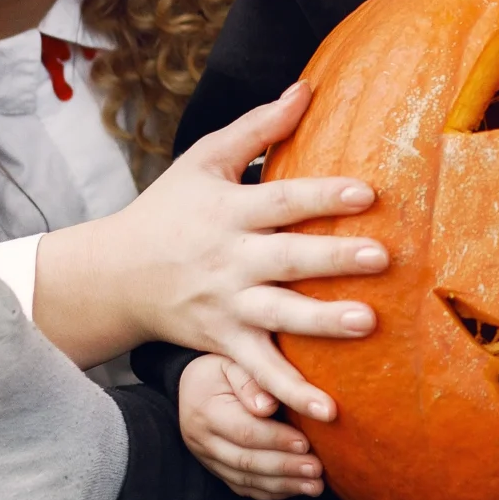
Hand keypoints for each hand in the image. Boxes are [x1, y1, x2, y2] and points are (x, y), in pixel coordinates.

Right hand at [33, 80, 387, 419]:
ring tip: (367, 325)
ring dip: (322, 324)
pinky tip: (324, 412)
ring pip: (279, 317)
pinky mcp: (222, 343)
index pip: (281, 200)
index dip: (322, 196)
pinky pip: (258, 372)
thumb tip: (308, 87)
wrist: (115, 275)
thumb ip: (258, 127)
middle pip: (288, 259)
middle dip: (334, 261)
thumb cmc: (169, 209)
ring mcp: (226, 306)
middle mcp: (229, 259)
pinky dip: (287, 392)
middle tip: (382, 259)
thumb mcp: (203, 160)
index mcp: (228, 211)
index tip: (368, 193)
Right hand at [180, 353, 321, 499]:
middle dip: (285, 467)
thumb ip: (252, 381)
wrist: (195, 383)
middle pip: (246, 461)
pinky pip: (244, 487)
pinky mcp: (217, 469)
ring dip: (284, 485)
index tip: (306, 443)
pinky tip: (297, 489)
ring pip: (246, 480)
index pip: (245, 431)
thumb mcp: (234, 361)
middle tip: (317, 469)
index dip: (277, 439)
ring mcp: (208, 458)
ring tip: (315, 485)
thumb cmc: (222, 367)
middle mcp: (202, 440)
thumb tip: (268, 406)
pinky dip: (272, 492)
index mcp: (206, 410)